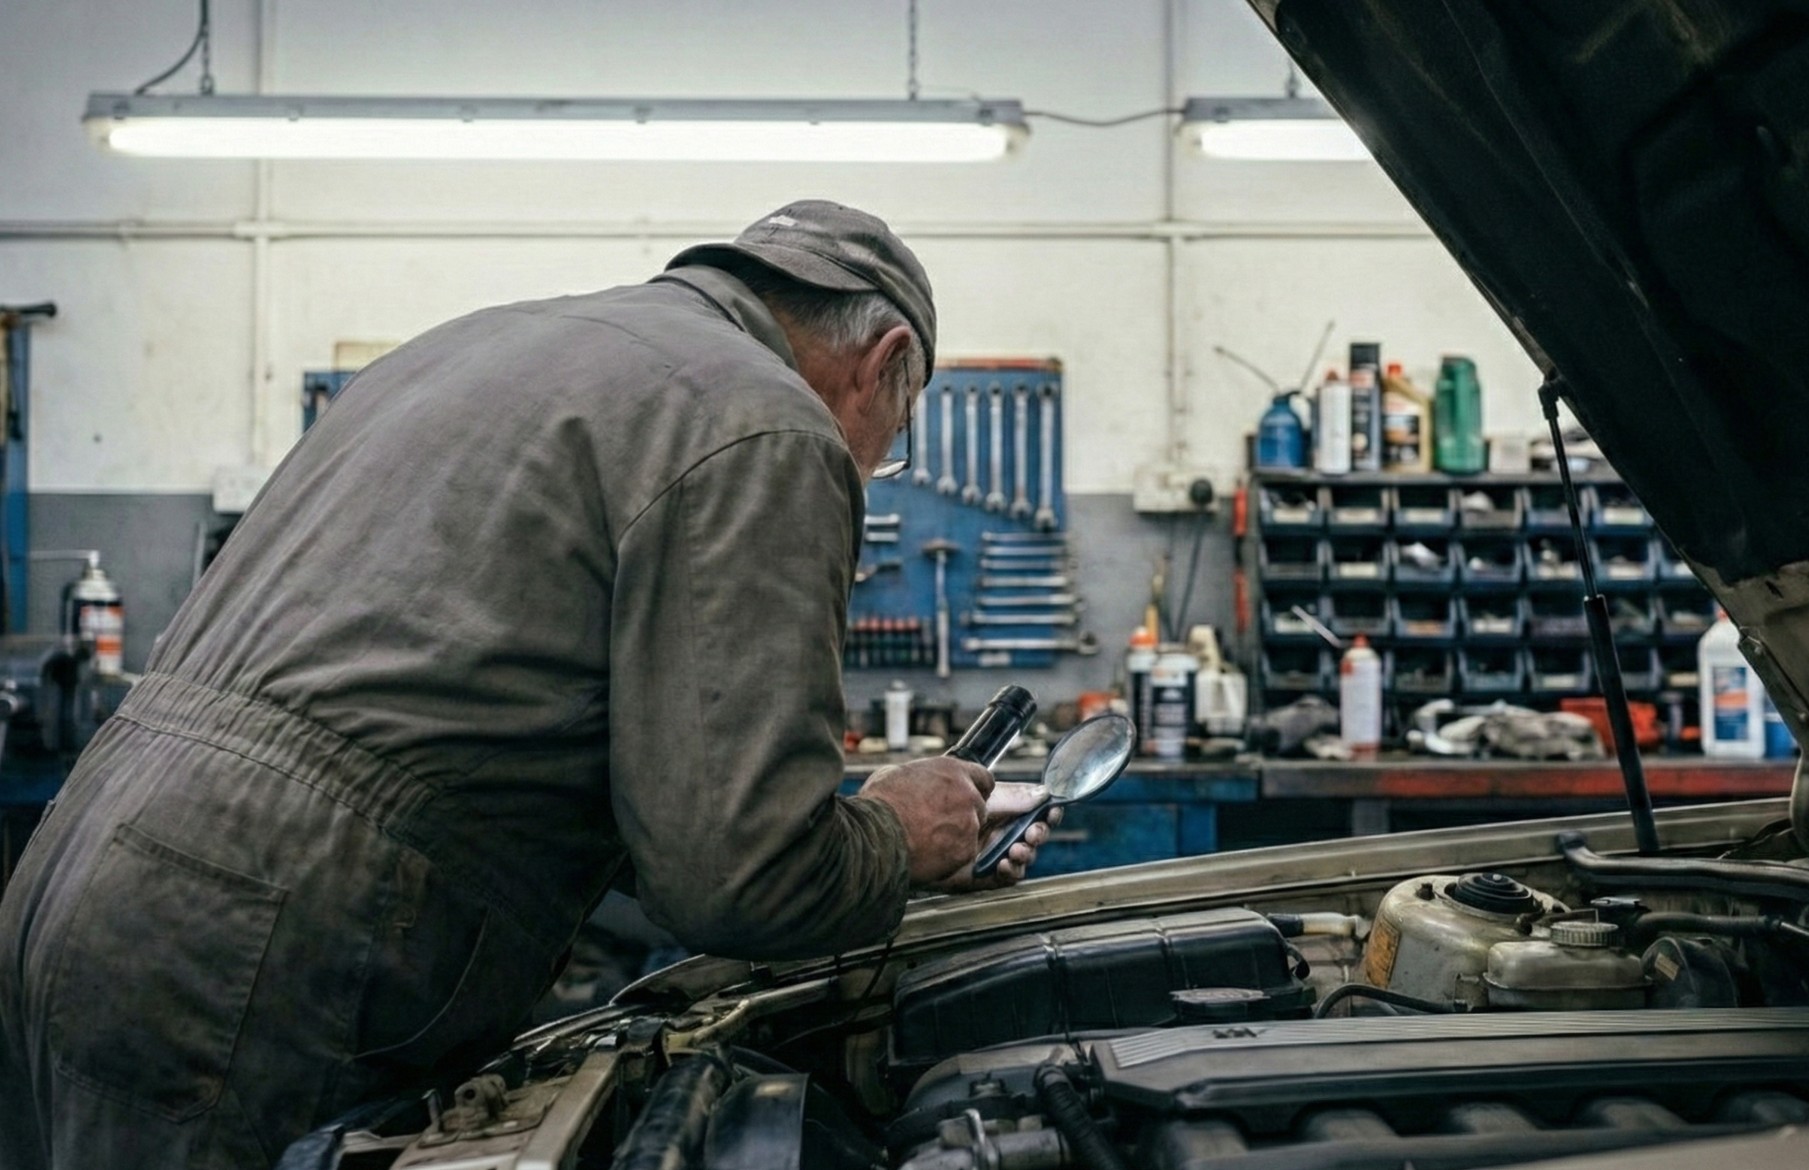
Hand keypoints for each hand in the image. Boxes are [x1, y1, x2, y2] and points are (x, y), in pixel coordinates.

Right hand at [857, 757, 992, 885]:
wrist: (875, 835)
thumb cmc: (880, 803)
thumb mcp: (897, 774)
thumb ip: (921, 777)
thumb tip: (918, 782)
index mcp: (953, 771)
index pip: (983, 779)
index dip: (973, 789)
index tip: (963, 799)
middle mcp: (967, 795)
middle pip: (979, 807)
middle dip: (963, 815)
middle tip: (939, 824)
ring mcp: (969, 824)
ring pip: (971, 832)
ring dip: (956, 837)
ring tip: (928, 841)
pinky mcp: (965, 850)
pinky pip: (963, 854)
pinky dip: (950, 856)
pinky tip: (928, 854)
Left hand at [927, 782, 1063, 892]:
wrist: (914, 828)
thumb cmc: (942, 805)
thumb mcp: (982, 796)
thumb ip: (1015, 796)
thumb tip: (1044, 792)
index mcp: (1003, 809)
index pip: (1035, 812)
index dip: (1048, 813)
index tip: (1052, 811)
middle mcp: (1001, 831)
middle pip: (1034, 835)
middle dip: (1039, 833)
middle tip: (1032, 833)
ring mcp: (993, 852)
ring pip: (1023, 857)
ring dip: (1026, 853)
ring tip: (1016, 849)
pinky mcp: (983, 873)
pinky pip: (1007, 877)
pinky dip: (1011, 871)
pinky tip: (1005, 863)